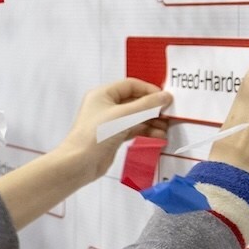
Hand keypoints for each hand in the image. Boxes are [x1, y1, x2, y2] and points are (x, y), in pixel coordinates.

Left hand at [53, 79, 172, 183]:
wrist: (79, 164)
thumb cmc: (94, 136)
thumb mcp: (123, 116)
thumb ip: (146, 105)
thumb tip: (165, 96)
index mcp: (102, 94)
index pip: (130, 85)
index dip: (149, 90)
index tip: (165, 98)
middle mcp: (105, 106)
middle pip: (135, 101)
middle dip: (152, 108)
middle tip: (169, 114)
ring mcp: (110, 122)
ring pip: (136, 117)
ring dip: (152, 121)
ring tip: (166, 127)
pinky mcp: (113, 136)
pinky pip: (134, 129)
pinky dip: (146, 131)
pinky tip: (158, 136)